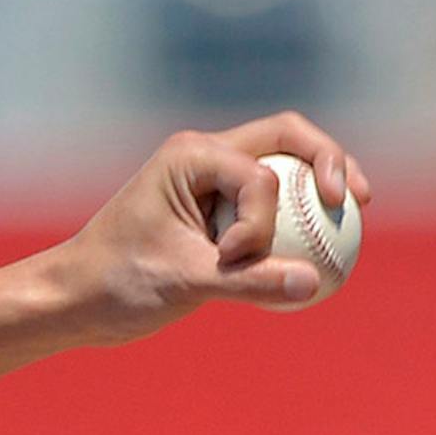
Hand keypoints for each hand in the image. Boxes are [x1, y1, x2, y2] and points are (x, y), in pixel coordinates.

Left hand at [45, 110, 372, 346]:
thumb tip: (313, 281)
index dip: (262, 222)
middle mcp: (203, 154)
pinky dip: (299, 217)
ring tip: (356, 208)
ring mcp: (211, 177)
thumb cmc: (117, 283)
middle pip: (288, 137)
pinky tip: (326, 245)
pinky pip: (271, 201)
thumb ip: (250, 283)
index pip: (260, 175)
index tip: (229, 259)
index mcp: (189, 155)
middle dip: (330, 161)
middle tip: (359, 200)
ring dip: (319, 186)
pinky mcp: (216, 206)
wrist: (76, 296)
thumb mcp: (184, 284)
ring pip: (283, 165)